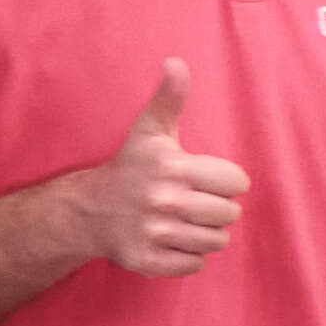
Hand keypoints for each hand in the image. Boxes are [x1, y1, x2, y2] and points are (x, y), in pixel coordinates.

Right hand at [70, 61, 247, 279]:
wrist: (87, 210)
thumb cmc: (131, 167)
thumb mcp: (150, 131)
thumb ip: (170, 98)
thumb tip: (176, 62)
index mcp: (172, 166)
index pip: (238, 183)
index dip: (224, 182)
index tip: (200, 179)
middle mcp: (163, 200)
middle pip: (230, 214)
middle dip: (215, 208)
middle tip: (188, 201)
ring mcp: (154, 232)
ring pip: (217, 242)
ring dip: (203, 233)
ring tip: (179, 220)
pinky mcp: (147, 260)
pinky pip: (195, 264)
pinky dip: (186, 256)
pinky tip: (166, 239)